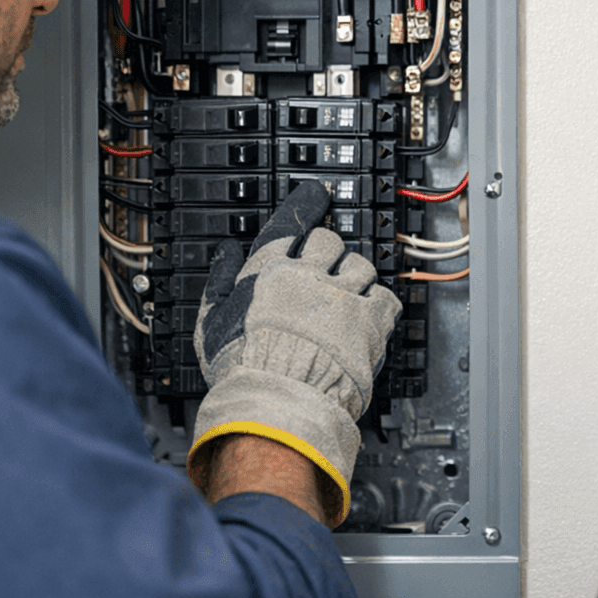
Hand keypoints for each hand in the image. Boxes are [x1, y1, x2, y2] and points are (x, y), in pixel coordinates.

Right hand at [190, 181, 400, 524]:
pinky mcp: (370, 323)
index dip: (305, 204)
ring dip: (357, 274)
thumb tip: (225, 254)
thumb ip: (218, 282)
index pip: (289, 223)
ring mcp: (342, 297)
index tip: (315, 195)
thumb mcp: (210, 321)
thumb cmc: (241, 367)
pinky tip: (373, 310)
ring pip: (362, 264)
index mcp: (269, 272)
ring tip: (350, 291)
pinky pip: (387, 296)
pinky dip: (381, 300)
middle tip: (329, 262)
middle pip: (330, 240)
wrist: (277, 402)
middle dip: (330, 248)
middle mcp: (308, 277)